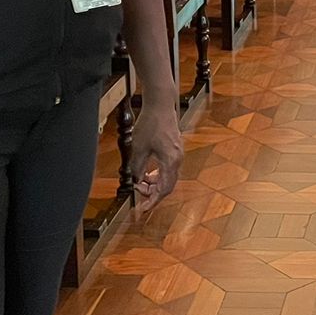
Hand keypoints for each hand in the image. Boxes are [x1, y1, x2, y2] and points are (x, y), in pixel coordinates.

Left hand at [129, 100, 183, 215]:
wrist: (161, 105)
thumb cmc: (150, 123)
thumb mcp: (138, 148)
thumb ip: (137, 167)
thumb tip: (137, 181)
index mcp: (170, 161)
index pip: (163, 189)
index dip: (152, 201)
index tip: (143, 209)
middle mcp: (177, 160)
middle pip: (167, 186)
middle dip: (152, 193)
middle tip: (139, 194)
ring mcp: (178, 154)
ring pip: (168, 178)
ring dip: (154, 183)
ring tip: (141, 181)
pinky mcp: (175, 150)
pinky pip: (168, 169)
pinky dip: (158, 174)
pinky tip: (148, 171)